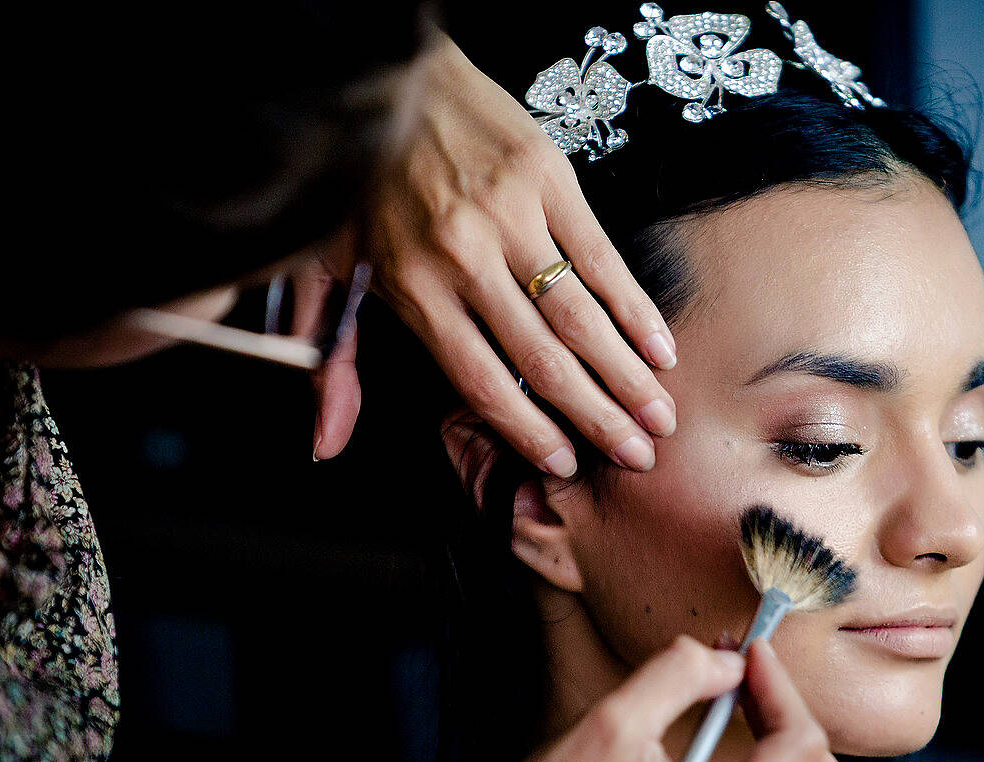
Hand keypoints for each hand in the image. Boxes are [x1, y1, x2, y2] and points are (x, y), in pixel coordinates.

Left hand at [286, 32, 679, 472]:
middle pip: (542, 357)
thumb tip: (324, 443)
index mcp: (414, 286)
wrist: (386, 75)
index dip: (528, 431)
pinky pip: (600, 256)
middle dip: (596, 416)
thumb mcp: (324, 271)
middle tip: (637, 455)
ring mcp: (510, 215)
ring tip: (660, 414)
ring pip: (579, 314)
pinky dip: (633, 306)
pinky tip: (658, 345)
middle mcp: (464, 257)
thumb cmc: (358, 180)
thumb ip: (331, 361)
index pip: (480, 379)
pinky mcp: (547, 177)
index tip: (566, 465)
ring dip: (627, 373)